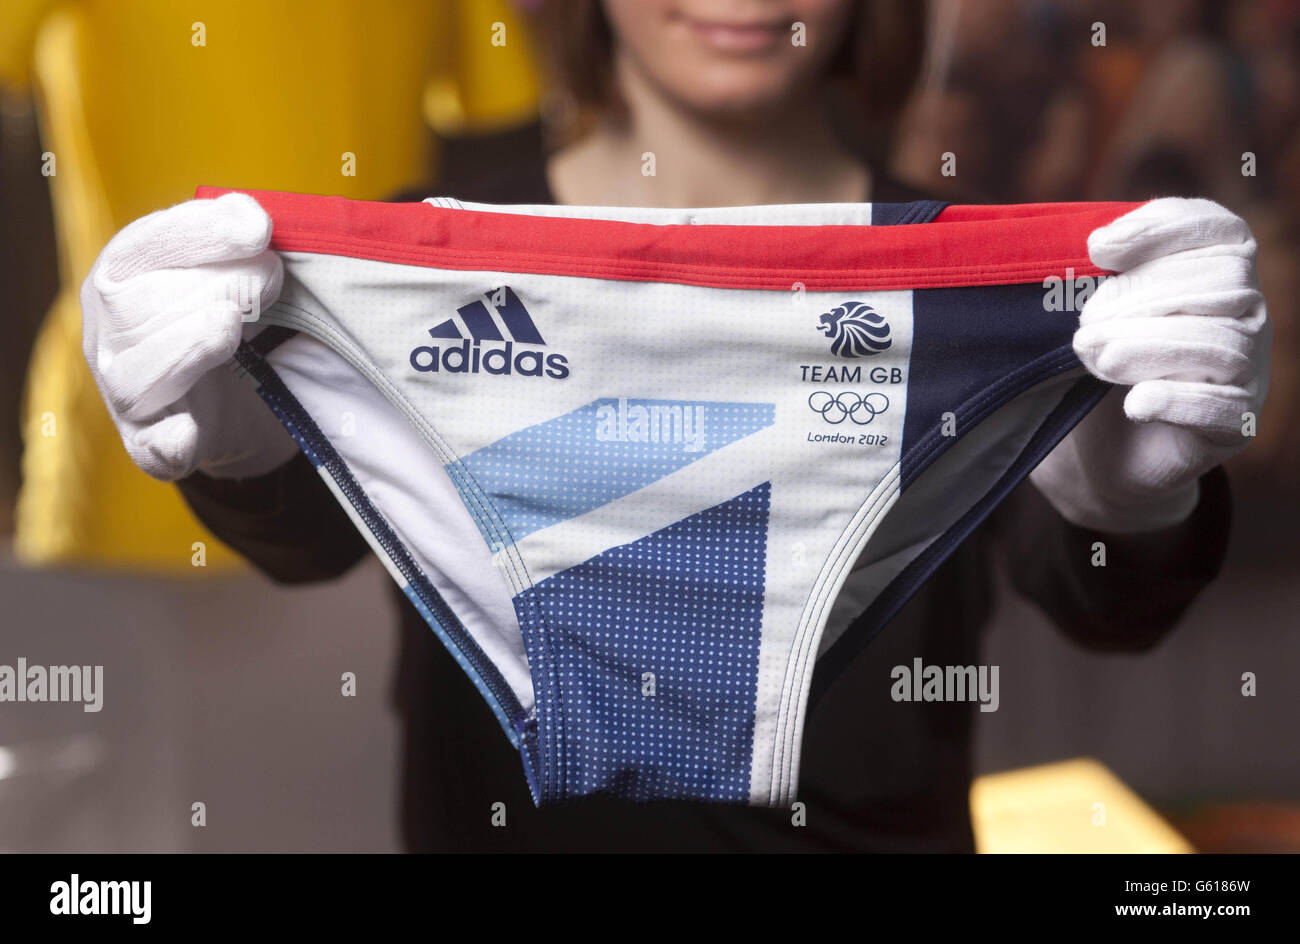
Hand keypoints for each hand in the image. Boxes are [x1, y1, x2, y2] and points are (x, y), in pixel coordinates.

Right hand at [81, 192, 296, 480]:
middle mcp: (107, 336)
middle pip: (134, 306)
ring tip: (233, 324)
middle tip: (270, 276)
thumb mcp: (229, 276)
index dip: (199, 232)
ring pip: (136, 373)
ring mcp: (124, 395)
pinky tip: (189, 429)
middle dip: (210, 284)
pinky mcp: (151, 445)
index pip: (141, 246)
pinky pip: (152, 446)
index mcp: (120, 280)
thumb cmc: (224, 322)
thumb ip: (236, 248)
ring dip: (190, 343)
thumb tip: (251, 219)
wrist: (231, 404)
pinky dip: (171, 438)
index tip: (257, 225)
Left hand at [1031, 198, 1270, 532]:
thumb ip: (1103, 270)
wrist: (1098, 452)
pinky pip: (1223, 408)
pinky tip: (1135, 402)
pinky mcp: (1234, 427)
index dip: (1163, 228)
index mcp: (1219, 274)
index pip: (1220, 230)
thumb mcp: (1097, 310)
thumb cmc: (1098, 364)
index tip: (1097, 247)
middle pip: (1222, 284)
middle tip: (1084, 325)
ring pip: (1222, 345)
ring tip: (1095, 358)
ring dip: (1148, 348)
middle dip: (1141, 298)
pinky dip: (1176, 400)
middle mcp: (1247, 317)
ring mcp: (1248, 373)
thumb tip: (1099, 242)